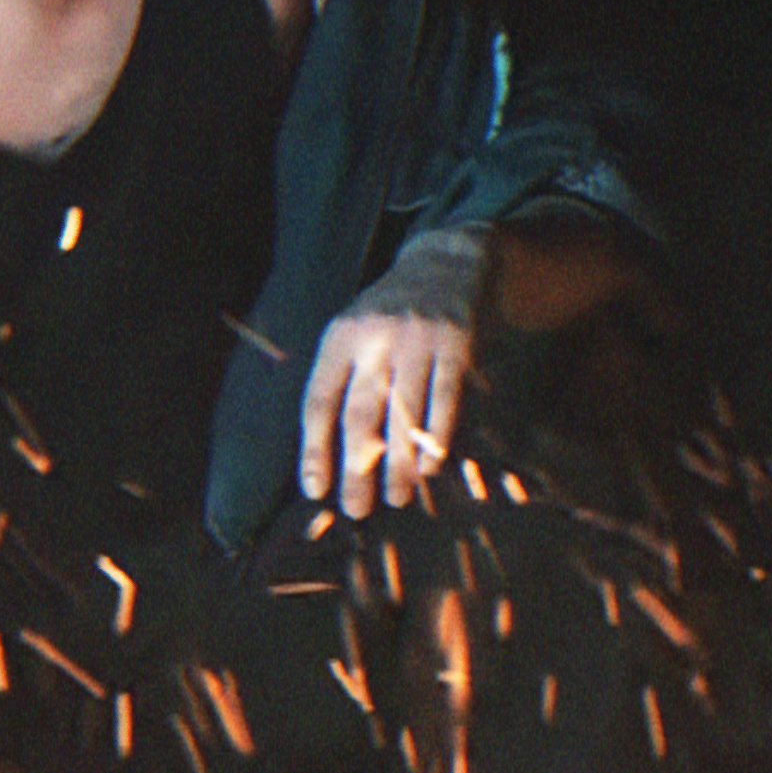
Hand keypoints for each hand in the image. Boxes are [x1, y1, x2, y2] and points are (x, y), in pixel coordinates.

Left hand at [298, 226, 488, 518]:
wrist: (448, 263)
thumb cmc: (391, 316)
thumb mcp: (354, 332)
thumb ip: (341, 381)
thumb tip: (328, 455)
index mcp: (340, 337)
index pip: (319, 401)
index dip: (315, 449)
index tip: (315, 490)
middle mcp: (374, 337)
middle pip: (360, 415)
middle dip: (356, 469)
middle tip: (356, 508)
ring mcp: (417, 339)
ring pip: (403, 415)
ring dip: (398, 464)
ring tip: (394, 497)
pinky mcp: (456, 342)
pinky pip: (445, 400)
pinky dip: (436, 439)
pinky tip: (429, 468)